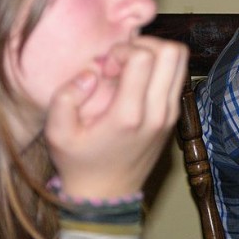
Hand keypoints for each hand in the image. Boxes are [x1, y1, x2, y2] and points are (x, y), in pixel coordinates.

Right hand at [44, 36, 187, 198]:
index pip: (144, 58)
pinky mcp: (175, 115)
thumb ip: (65, 98)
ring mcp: (170, 114)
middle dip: (146, 44)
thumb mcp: (56, 134)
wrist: (107, 194)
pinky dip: (163, 67)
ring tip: (132, 67)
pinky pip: (179, 76)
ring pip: (181, 61)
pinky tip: (139, 80)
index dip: (124, 50)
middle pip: (173, 52)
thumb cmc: (79, 162)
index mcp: (129, 115)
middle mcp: (157, 112)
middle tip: (124, 60)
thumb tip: (91, 72)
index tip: (108, 67)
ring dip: (157, 53)